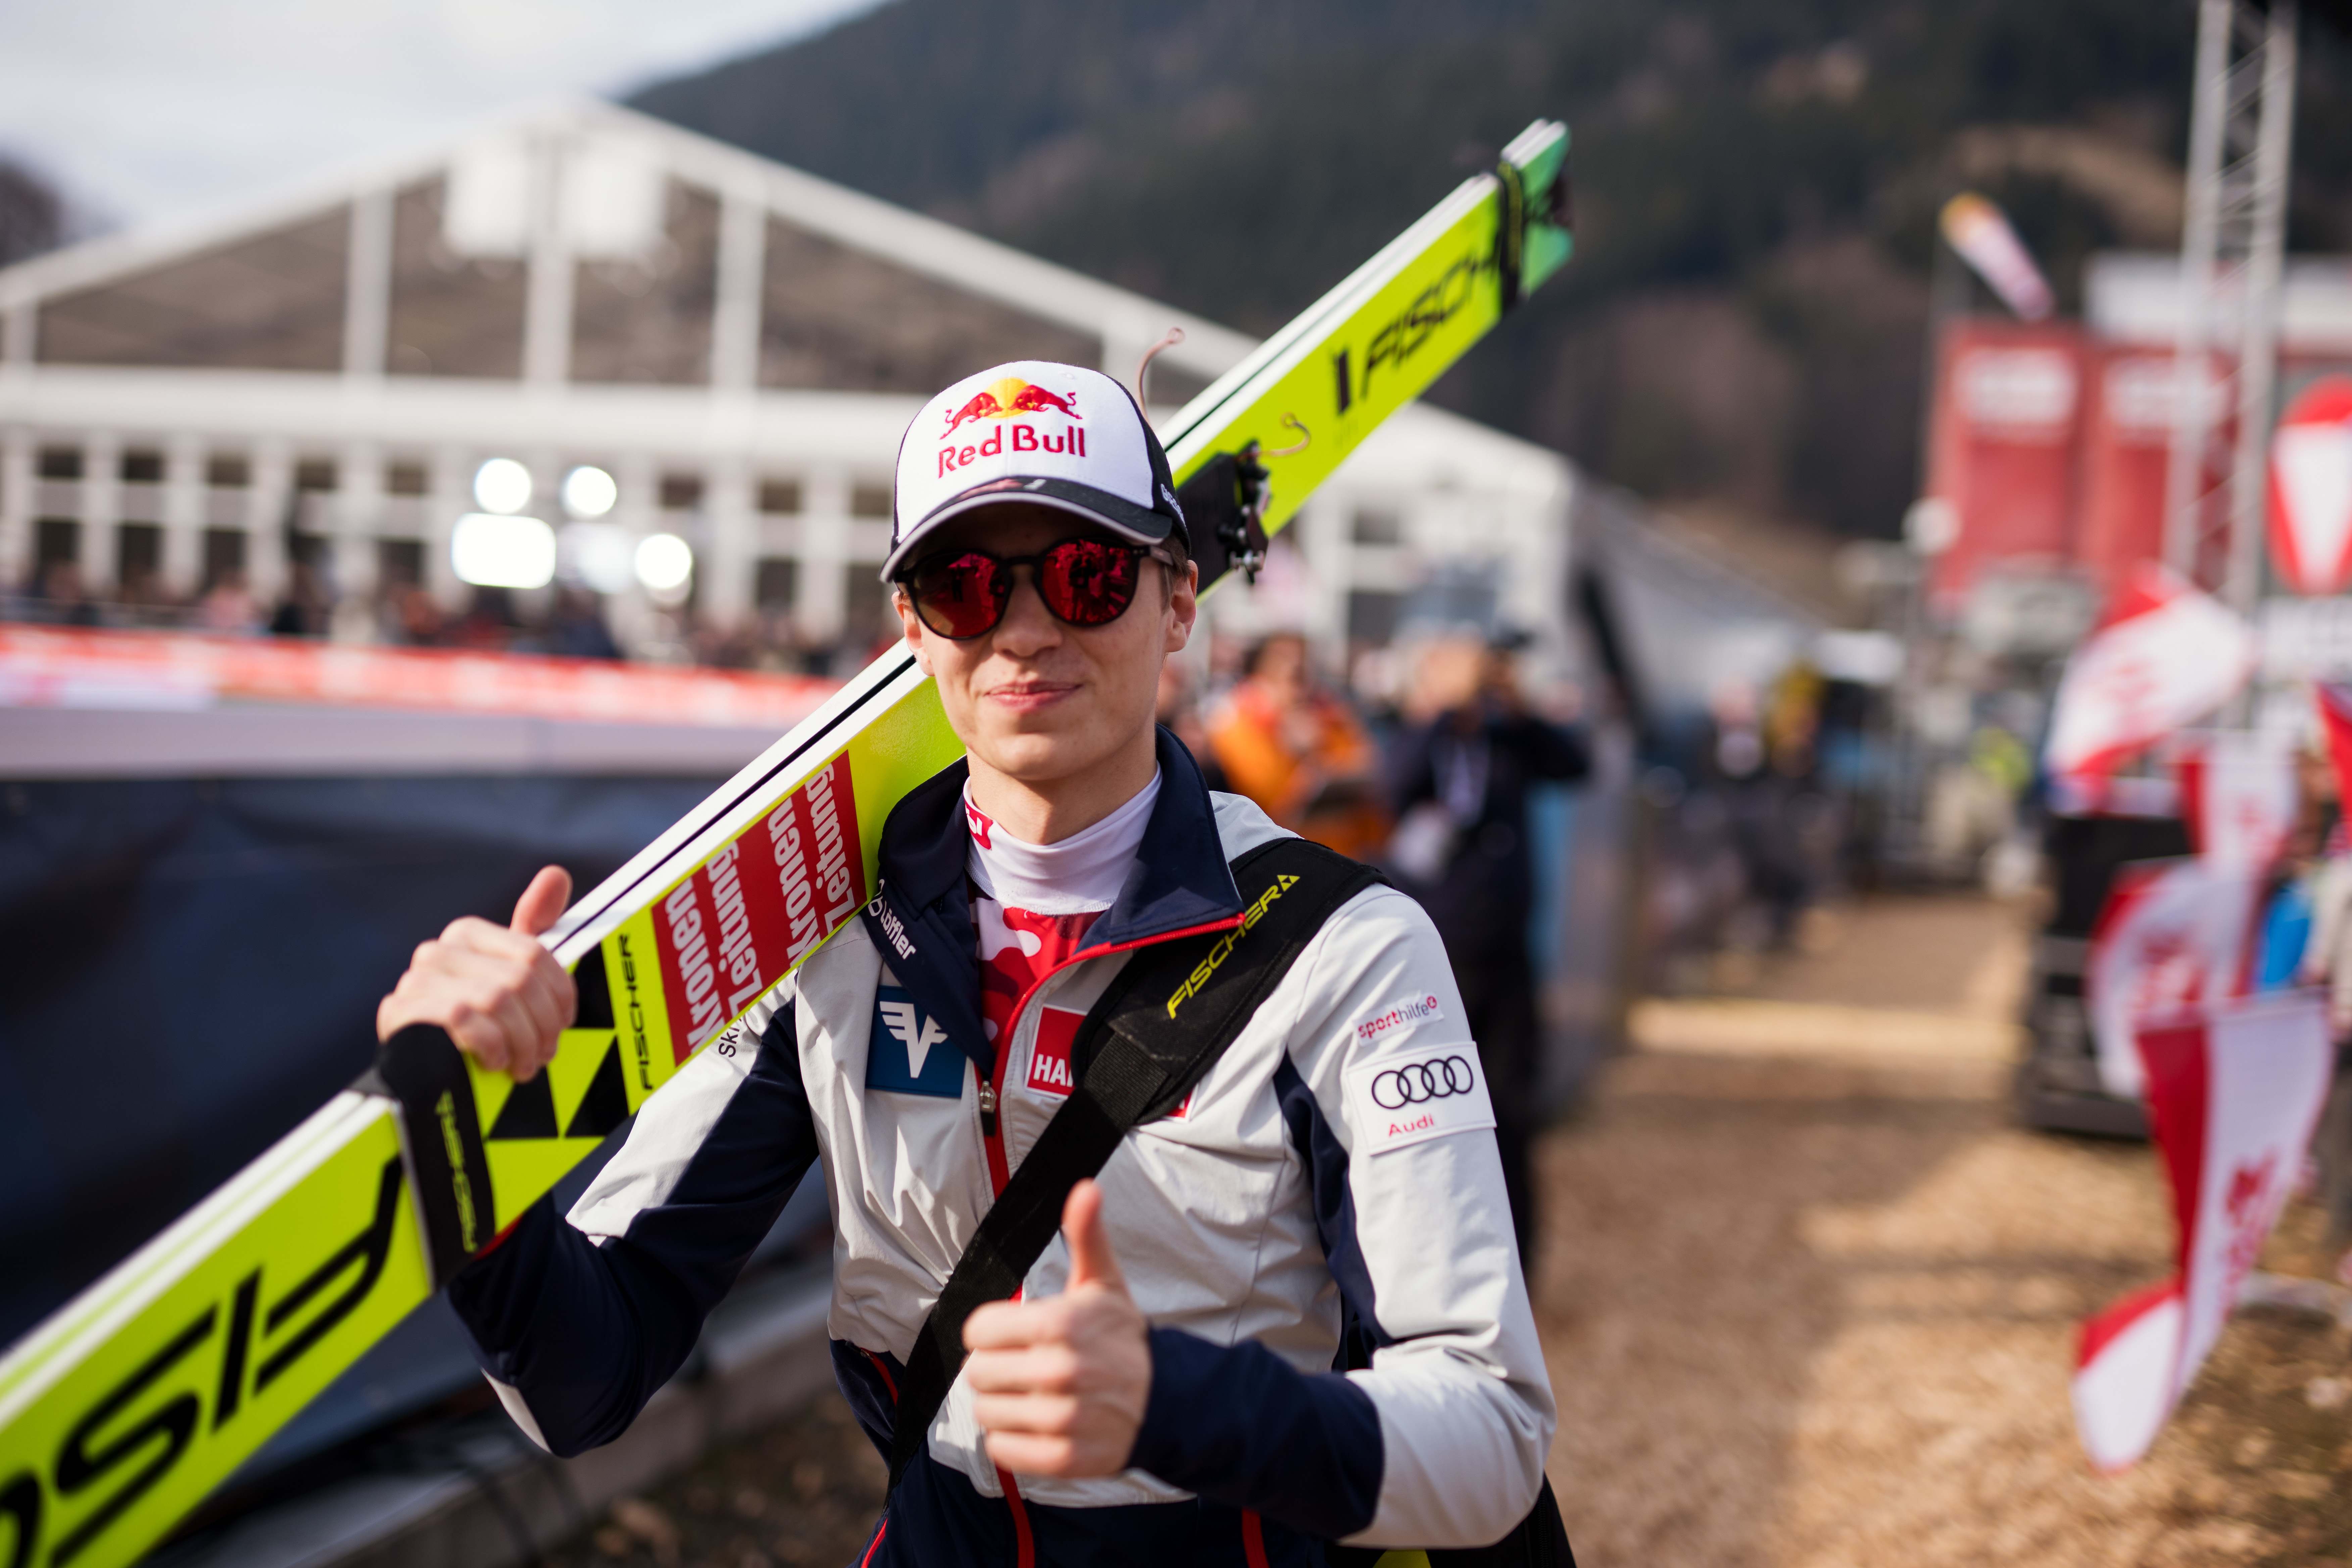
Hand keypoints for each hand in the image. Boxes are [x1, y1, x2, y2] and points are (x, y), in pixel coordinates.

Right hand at [376, 865, 575, 1080]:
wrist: (420, 1070)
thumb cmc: (474, 1021)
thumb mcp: (509, 974)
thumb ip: (533, 927)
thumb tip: (556, 873)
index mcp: (467, 934)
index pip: (535, 955)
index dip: (559, 995)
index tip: (563, 1023)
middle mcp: (439, 950)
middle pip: (520, 981)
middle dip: (543, 1025)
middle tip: (544, 1052)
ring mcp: (417, 980)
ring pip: (498, 1001)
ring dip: (521, 1042)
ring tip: (523, 1064)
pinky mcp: (404, 1012)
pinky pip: (467, 1021)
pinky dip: (491, 1047)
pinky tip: (493, 1062)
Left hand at [963, 1179, 1151, 1477]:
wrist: (1166, 1399)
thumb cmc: (1122, 1337)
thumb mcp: (1104, 1283)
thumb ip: (1087, 1235)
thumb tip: (1086, 1187)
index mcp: (1062, 1324)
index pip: (978, 1331)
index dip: (991, 1331)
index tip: (1013, 1334)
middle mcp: (1061, 1372)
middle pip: (977, 1373)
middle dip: (996, 1367)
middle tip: (1026, 1365)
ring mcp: (1064, 1419)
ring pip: (986, 1412)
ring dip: (1002, 1404)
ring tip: (1032, 1394)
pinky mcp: (1064, 1459)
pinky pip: (1003, 1451)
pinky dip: (1011, 1441)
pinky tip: (1037, 1423)